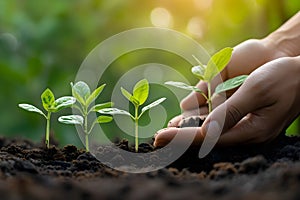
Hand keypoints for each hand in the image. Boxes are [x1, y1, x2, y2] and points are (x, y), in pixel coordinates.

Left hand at [154, 56, 299, 147]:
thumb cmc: (283, 78)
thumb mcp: (256, 90)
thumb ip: (231, 111)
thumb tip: (205, 131)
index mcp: (250, 131)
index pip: (208, 138)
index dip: (182, 138)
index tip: (160, 136)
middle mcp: (246, 134)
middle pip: (207, 139)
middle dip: (181, 138)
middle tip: (158, 138)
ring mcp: (246, 128)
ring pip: (211, 133)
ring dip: (188, 131)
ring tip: (167, 132)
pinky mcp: (245, 121)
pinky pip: (219, 125)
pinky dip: (201, 123)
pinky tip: (187, 121)